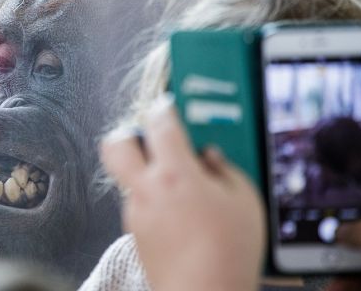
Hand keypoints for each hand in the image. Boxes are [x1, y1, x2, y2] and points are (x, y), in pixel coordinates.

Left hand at [100, 94, 265, 290]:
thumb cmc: (227, 253)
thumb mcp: (244, 200)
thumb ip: (224, 169)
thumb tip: (210, 156)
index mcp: (174, 174)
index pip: (158, 121)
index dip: (164, 108)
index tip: (171, 107)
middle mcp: (146, 189)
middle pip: (116, 144)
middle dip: (131, 133)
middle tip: (154, 137)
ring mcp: (135, 212)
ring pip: (127, 175)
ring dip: (145, 170)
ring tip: (178, 182)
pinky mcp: (134, 232)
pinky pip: (137, 202)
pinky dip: (152, 198)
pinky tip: (178, 211)